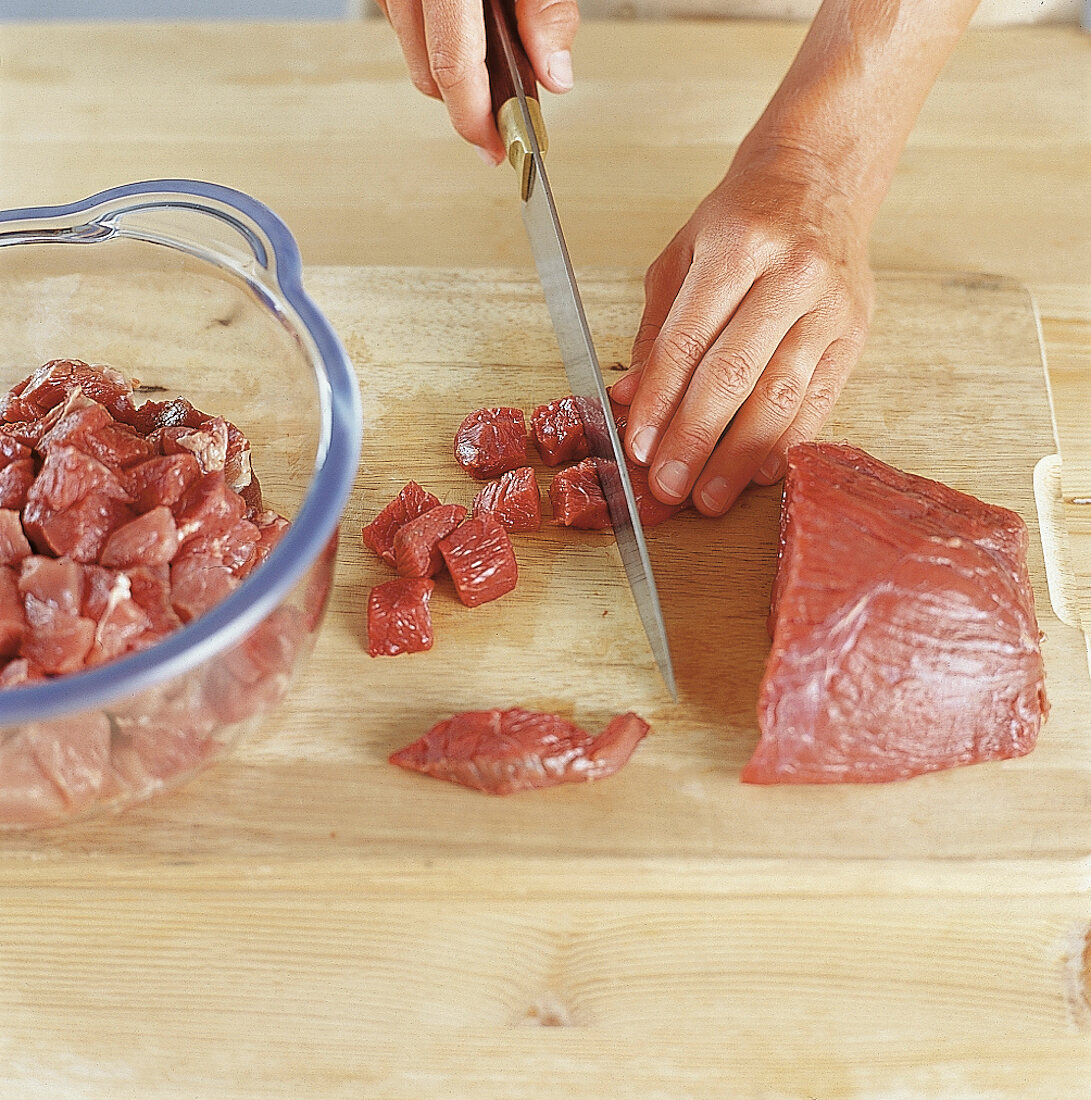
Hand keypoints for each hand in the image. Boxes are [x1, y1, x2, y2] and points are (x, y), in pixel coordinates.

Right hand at [377, 0, 578, 163]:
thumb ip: (544, 10)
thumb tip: (556, 73)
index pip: (453, 68)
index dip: (475, 120)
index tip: (496, 150)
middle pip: (426, 72)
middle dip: (466, 106)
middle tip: (505, 122)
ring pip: (411, 51)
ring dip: (449, 71)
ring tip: (493, 68)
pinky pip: (403, 22)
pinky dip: (433, 38)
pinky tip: (468, 34)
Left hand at [610, 140, 874, 515]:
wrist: (819, 179)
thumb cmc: (741, 222)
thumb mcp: (681, 257)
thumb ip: (656, 331)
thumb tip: (631, 399)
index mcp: (737, 246)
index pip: (689, 339)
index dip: (661, 401)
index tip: (640, 448)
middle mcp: (790, 273)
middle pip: (735, 373)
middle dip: (696, 438)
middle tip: (670, 487)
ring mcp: (831, 304)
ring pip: (781, 393)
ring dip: (741, 455)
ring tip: (710, 496)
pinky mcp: (857, 332)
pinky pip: (821, 398)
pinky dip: (789, 441)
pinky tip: (761, 472)